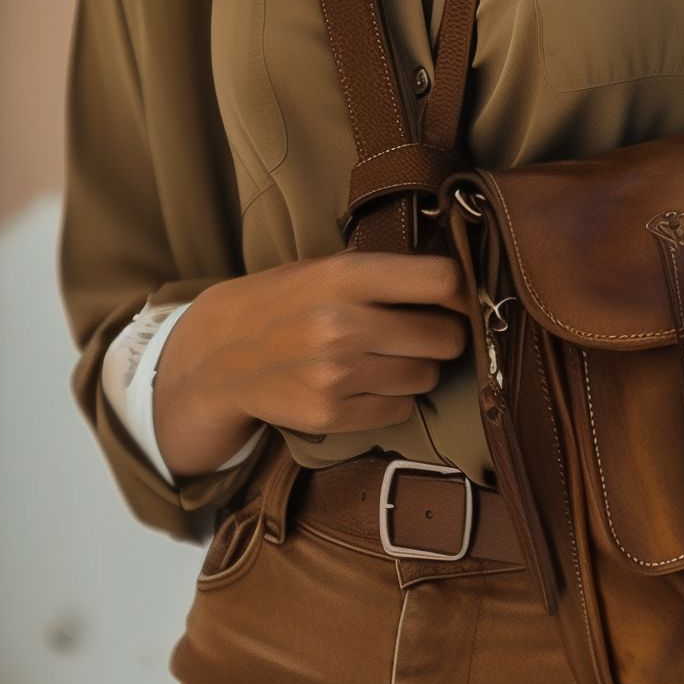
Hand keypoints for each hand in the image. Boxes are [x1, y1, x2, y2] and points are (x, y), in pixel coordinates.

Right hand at [152, 252, 470, 476]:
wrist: (220, 353)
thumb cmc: (288, 301)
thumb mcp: (329, 268)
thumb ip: (387, 276)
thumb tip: (463, 289)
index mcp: (347, 274)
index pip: (443, 280)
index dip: (461, 292)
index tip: (457, 299)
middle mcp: (344, 324)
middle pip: (445, 337)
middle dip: (443, 336)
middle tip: (423, 332)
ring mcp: (336, 374)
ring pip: (427, 377)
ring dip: (417, 368)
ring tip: (385, 356)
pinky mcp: (330, 415)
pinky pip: (400, 410)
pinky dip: (392, 400)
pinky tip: (366, 383)